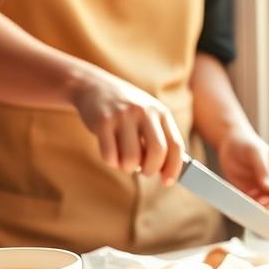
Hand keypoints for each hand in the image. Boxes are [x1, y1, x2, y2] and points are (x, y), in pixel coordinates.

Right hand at [67, 68, 185, 181]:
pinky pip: (110, 156)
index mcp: (161, 112)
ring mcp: (123, 115)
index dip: (173, 168)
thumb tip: (167, 172)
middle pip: (157, 152)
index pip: (175, 146)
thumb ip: (158, 140)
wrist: (93, 87)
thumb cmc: (126, 111)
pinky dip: (111, 162)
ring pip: (131, 158)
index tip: (167, 182)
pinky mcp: (102, 122)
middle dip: (151, 170)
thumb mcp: (147, 117)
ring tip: (124, 159)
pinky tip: (111, 153)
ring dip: (128, 167)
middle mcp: (144, 112)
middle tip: (143, 172)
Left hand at [216, 130, 268, 214]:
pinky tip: (243, 204)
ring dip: (263, 211)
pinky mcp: (258, 194)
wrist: (232, 143)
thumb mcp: (253, 152)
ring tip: (248, 206)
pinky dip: (254, 210)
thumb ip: (262, 169)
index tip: (262, 206)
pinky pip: (261, 208)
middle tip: (254, 211)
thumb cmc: (244, 144)